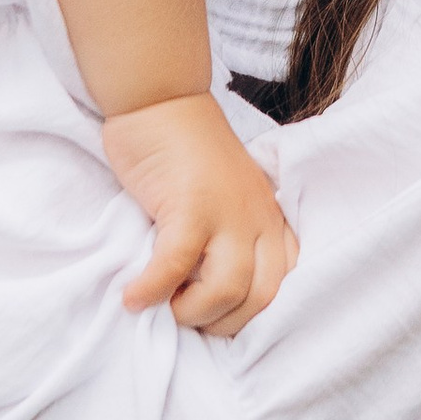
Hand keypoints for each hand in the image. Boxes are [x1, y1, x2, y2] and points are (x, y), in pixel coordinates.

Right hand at [102, 92, 298, 335]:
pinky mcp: (190, 205)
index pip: (287, 280)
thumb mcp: (225, 193)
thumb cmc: (184, 147)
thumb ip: (228, 234)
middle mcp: (258, 215)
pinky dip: (152, 290)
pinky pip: (175, 266)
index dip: (254, 311)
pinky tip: (133, 296)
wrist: (160, 96)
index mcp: (269, 215)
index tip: (221, 315)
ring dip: (193, 314)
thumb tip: (203, 290)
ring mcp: (227, 210)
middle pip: (263, 296)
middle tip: (190, 319)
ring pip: (228, 289)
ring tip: (165, 308)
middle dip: (226, 323)